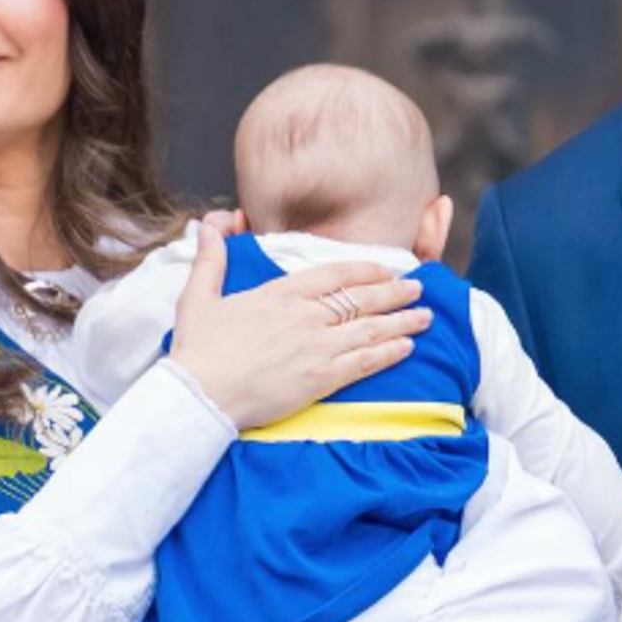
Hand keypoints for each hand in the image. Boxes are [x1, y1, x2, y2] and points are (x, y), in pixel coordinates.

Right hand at [167, 212, 430, 428]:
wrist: (199, 395)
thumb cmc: (197, 350)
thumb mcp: (198, 298)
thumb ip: (211, 260)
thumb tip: (208, 226)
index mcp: (280, 293)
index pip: (335, 274)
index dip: (366, 271)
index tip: (386, 270)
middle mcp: (305, 315)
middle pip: (361, 299)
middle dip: (395, 293)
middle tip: (418, 289)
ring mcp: (317, 346)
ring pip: (371, 328)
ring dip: (402, 321)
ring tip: (425, 316)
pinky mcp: (322, 378)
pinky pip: (365, 361)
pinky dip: (390, 352)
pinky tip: (407, 347)